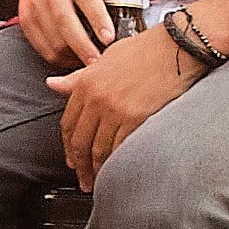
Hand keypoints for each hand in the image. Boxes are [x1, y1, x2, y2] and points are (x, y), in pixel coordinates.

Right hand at [15, 0, 121, 69]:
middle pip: (65, 20)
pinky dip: (55, 56)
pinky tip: (69, 58)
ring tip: (87, 62)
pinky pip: (39, 44)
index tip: (109, 38)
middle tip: (97, 63)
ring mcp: (35, 0)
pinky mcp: (25, 15)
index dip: (98, 19)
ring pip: (51, 36)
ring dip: (70, 54)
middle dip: (83, 46)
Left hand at [56, 24, 195, 181]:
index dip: (68, 146)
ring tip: (98, 181)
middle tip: (82, 179)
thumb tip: (52, 84)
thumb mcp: (104, 59)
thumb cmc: (145, 50)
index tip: (71, 159)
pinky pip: (120, 148)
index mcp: (86, 84)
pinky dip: (116, 163)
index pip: (68, 124)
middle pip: (80, 141)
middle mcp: (96, 98)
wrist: (176, 47)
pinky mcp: (136, 118)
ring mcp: (115, 110)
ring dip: (96, 169)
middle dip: (79, 165)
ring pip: (98, 149)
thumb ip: (77, 78)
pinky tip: (117, 171)